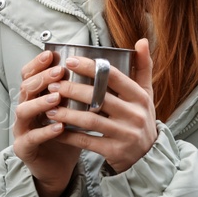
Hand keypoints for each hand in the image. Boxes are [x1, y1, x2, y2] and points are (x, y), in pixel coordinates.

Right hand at [11, 49, 83, 196]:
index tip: (52, 54)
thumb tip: (101, 69)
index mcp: (35, 98)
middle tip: (60, 72)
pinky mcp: (24, 147)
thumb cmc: (66, 135)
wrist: (58, 167)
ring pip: (23, 110)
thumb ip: (79, 91)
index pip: (30, 75)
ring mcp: (22, 129)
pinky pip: (32, 137)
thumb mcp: (73, 110)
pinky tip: (60, 126)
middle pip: (25, 88)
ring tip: (57, 97)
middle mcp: (25, 109)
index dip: (38, 64)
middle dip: (42, 78)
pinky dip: (45, 131)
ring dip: (40, 102)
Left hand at [42, 38, 156, 173]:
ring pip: (90, 120)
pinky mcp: (114, 151)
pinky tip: (55, 129)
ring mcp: (125, 134)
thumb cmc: (141, 118)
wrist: (148, 156)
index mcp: (140, 96)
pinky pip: (86, 142)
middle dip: (72, 90)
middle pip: (98, 97)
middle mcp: (134, 114)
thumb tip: (142, 40)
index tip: (68, 61)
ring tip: (49, 107)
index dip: (89, 67)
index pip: (112, 76)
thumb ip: (143, 67)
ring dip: (67, 113)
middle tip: (53, 86)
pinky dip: (69, 135)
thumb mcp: (146, 94)